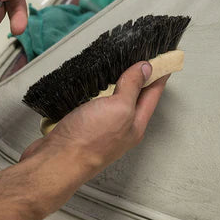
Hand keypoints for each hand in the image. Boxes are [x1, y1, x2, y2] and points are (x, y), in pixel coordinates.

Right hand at [21, 62, 168, 182]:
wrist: (56, 160)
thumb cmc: (88, 140)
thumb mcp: (118, 108)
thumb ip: (132, 88)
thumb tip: (145, 69)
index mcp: (135, 124)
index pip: (152, 94)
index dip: (159, 75)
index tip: (163, 59)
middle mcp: (120, 128)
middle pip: (135, 99)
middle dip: (140, 80)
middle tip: (143, 61)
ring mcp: (101, 128)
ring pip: (114, 102)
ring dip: (117, 86)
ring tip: (120, 70)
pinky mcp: (82, 126)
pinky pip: (95, 106)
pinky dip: (97, 94)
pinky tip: (92, 89)